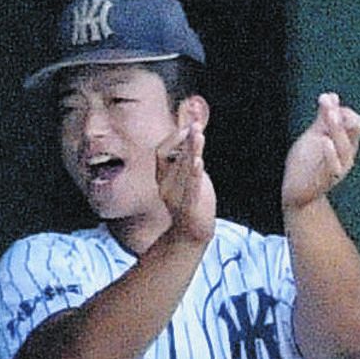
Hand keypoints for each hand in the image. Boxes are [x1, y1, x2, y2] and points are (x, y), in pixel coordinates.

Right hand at [156, 121, 214, 244]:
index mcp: (162, 177)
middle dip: (185, 140)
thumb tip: (194, 124)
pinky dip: (193, 174)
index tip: (189, 126)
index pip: (161, 152)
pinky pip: (190, 188)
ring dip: (191, 151)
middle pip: (173, 157)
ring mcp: (175, 197)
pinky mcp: (189, 208)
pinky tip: (198, 161)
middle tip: (196, 125)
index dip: (174, 138)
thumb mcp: (186, 175)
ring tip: (198, 135)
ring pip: (183, 170)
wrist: (192, 234)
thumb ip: (189, 153)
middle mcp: (165, 186)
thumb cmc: (191, 200)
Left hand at [282, 92, 359, 211]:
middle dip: (341, 115)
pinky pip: (333, 165)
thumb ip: (322, 120)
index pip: (353, 121)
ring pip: (344, 145)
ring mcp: (339, 167)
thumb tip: (330, 95)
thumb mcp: (313, 137)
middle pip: (353, 130)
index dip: (342, 110)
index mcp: (346, 142)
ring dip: (336, 128)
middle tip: (328, 102)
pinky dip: (330, 153)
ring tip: (329, 114)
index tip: (327, 99)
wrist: (297, 192)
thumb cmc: (307, 164)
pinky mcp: (327, 179)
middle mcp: (347, 154)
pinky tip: (325, 141)